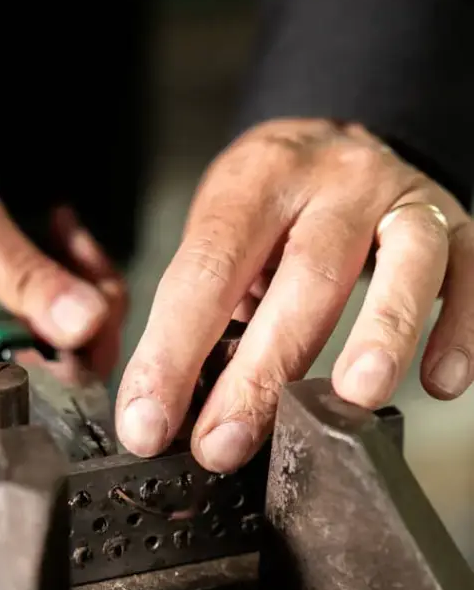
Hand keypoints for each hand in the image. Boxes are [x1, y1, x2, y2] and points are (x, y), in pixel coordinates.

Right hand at [0, 106, 125, 407]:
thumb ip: (22, 274)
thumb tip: (88, 325)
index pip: (39, 391)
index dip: (83, 344)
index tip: (90, 281)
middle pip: (42, 373)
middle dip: (75, 306)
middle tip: (70, 239)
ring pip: (32, 351)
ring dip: (55, 292)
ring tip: (49, 231)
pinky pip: (7, 337)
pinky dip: (28, 295)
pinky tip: (23, 252)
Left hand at [117, 119, 471, 471]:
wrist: (338, 145)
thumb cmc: (271, 208)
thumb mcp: (222, 236)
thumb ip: (202, 312)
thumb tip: (169, 413)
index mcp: (255, 184)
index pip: (207, 272)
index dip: (173, 354)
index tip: (149, 425)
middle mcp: (332, 183)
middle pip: (303, 278)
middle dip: (262, 374)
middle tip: (226, 444)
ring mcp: (399, 200)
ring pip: (401, 265)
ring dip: (381, 334)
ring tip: (354, 398)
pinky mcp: (454, 225)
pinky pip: (468, 274)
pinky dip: (458, 328)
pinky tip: (440, 382)